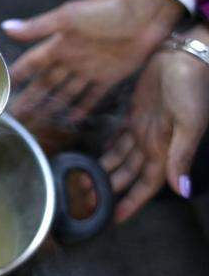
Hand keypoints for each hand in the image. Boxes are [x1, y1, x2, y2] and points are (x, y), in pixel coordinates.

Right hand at [5, 0, 183, 121]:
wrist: (144, 14)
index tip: (2, 87)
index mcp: (58, 44)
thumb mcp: (68, 18)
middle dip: (30, 98)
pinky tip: (71, 118)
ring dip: (51, 105)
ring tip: (37, 120)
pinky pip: (92, 96)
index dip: (18, 75)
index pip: (32, 63)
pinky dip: (82, 107)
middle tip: (15, 115)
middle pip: (45, 83)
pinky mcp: (109, 78)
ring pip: (65, 93)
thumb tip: (6, 28)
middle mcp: (70, 60)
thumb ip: (38, 27)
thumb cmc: (104, 12)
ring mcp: (89, 70)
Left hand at [100, 24, 208, 221]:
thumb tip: (181, 190)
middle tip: (86, 203)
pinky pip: (118, 137)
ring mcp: (143, 130)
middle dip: (109, 190)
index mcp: (166, 151)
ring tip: (84, 184)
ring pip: (120, 159)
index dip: (131, 202)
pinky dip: (108, 149)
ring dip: (104, 171)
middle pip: (128, 176)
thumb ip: (180, 156)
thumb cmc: (191, 89)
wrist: (184, 57)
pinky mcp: (135, 114)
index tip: (113, 219)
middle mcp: (153, 145)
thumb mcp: (189, 123)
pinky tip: (95, 156)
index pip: (145, 186)